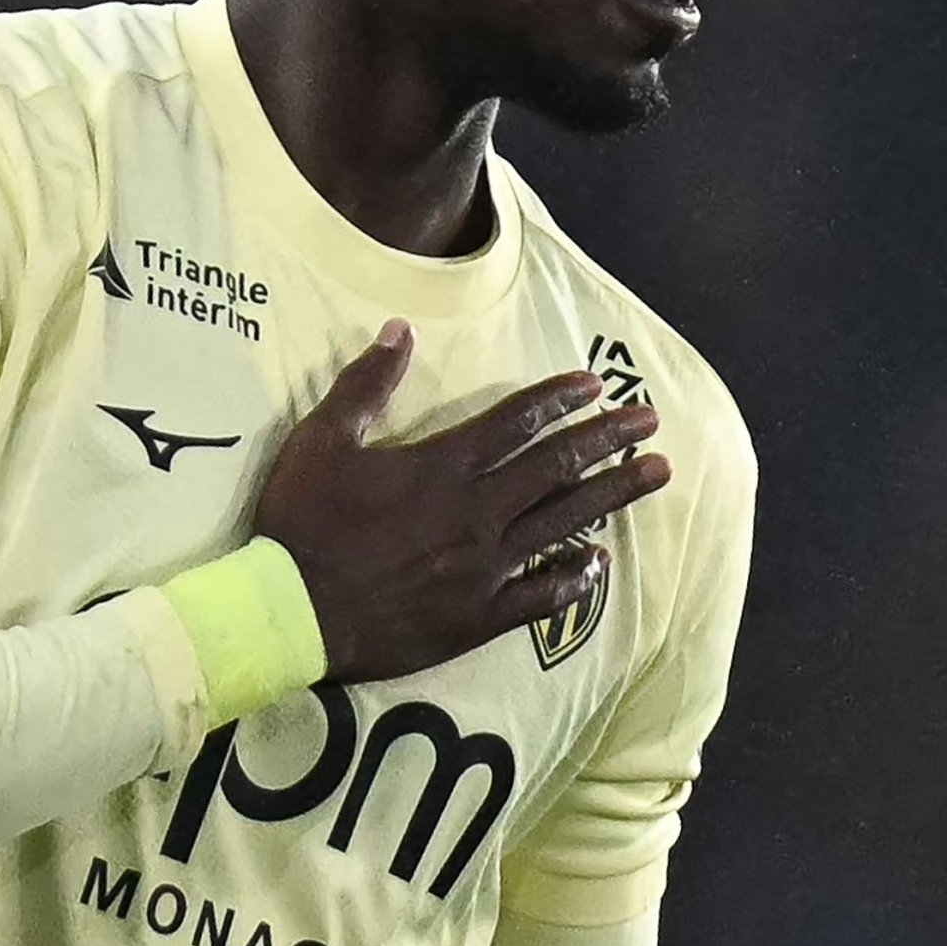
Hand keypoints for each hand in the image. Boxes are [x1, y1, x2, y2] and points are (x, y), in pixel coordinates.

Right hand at [254, 319, 670, 682]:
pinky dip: (573, 579)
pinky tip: (599, 563)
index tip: (596, 384)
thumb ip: (366, 385)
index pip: (516, 421)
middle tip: (652, 421)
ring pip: (563, 523)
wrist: (290, 615)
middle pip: (557, 467)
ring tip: (657, 476)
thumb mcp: (322, 441)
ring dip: (613, 496)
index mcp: (443, 467)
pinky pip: (540, 596)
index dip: (559, 398)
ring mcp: (484, 567)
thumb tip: (401, 330)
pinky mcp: (478, 616)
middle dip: (609, 439)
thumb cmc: (302, 525)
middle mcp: (476, 512)